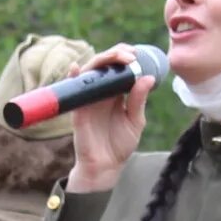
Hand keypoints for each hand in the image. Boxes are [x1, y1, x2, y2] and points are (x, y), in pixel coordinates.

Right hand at [67, 44, 153, 192]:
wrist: (106, 167)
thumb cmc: (120, 145)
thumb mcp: (135, 121)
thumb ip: (139, 100)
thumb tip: (148, 78)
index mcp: (116, 93)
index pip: (118, 67)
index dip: (125, 55)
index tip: (137, 54)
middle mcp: (101, 92)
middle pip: (104, 64)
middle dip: (116, 53)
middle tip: (130, 55)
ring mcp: (88, 99)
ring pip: (89, 71)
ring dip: (101, 60)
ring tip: (116, 57)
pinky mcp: (78, 109)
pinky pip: (73, 90)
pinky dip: (72, 77)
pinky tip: (75, 68)